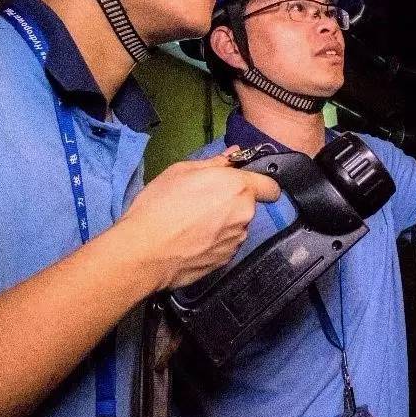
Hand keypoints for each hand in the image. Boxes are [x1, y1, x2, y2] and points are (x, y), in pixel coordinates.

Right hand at [117, 147, 280, 290]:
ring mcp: (236, 241)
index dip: (259, 184)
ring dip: (224, 223)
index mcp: (238, 187)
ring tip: (193, 225)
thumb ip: (214, 163)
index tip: (242, 185)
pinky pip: (226, 245)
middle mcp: (244, 214)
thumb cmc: (160, 204)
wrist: (145, 252)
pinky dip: (215, 242)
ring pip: (237, 226)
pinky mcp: (226, 261)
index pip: (270, 186)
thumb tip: (233, 155)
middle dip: (232, 202)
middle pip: (248, 205)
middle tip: (203, 202)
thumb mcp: (181, 171)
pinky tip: (192, 241)